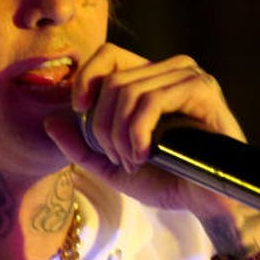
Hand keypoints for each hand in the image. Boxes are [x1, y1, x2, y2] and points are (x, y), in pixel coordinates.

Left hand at [43, 44, 252, 221]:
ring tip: (134, 161)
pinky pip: (150, 101)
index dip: (87, 77)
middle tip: (120, 159)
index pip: (109, 54)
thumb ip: (81, 146)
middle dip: (103, 127)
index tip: (78, 109)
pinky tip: (145, 154)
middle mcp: (171, 70)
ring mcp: (189, 77)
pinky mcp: (202, 91)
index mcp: (152, 79)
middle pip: (113, 80)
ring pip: (127, 90)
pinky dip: (137, 132)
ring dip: (120, 135)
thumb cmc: (169, 181)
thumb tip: (50, 122)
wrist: (210, 205)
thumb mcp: (114, 166)